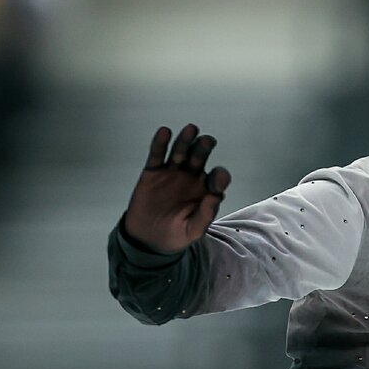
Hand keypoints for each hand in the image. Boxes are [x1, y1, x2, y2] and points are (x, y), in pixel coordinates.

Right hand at [123, 124, 231, 253]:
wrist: (149, 239)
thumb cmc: (176, 234)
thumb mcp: (194, 230)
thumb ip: (206, 215)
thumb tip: (216, 196)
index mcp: (207, 189)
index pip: (218, 177)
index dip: (219, 177)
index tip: (215, 183)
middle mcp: (192, 177)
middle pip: (200, 157)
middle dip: (204, 148)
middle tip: (207, 141)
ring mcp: (172, 172)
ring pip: (181, 152)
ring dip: (186, 140)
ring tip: (191, 129)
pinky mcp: (153, 172)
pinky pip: (157, 155)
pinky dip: (160, 143)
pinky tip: (165, 132)